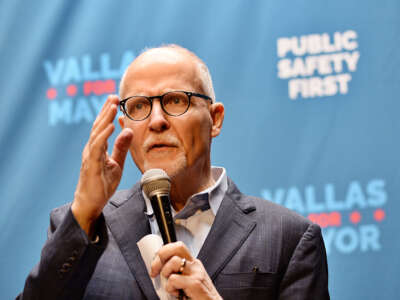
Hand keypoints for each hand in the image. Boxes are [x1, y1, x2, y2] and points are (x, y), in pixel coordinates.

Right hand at [71, 95, 132, 234]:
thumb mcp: (116, 163)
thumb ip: (121, 147)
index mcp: (97, 148)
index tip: (115, 100)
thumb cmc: (102, 184)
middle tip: (114, 96)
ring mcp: (90, 156)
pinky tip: (111, 127)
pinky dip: (104, 136)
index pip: (102, 127)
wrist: (91, 204)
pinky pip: (97, 147)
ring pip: (97, 133)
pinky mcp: (91, 165)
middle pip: (98, 126)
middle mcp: (91, 149)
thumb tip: (129, 130)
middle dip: (106, 110)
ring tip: (113, 106)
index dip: (108, 113)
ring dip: (105, 119)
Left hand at [151, 242, 221, 299]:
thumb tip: (157, 268)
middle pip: (177, 247)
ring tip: (171, 285)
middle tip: (155, 271)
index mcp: (192, 263)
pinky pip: (174, 279)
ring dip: (166, 274)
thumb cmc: (197, 297)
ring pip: (174, 261)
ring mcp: (196, 273)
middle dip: (162, 256)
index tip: (155, 265)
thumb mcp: (186, 281)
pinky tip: (177, 293)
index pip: (177, 247)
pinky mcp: (195, 283)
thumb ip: (176, 273)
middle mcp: (195, 265)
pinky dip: (170, 287)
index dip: (162, 252)